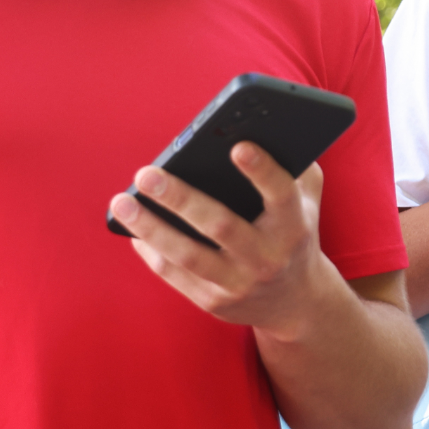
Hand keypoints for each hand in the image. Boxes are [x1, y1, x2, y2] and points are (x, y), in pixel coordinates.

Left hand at [109, 143, 330, 331]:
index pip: (281, 196)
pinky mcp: (214, 302)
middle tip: (146, 174)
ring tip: (122, 202)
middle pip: (222, 226)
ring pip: (189, 256)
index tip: (238, 146)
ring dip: (152, 228)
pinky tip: (132, 228)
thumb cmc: (293, 233)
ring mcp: (240, 283)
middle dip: (181, 200)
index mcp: (294, 226)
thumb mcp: (307, 201)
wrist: (295, 301)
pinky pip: (175, 275)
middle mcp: (268, 258)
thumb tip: (264, 126)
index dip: (262, 172)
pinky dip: (151, 250)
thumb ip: (296, 166)